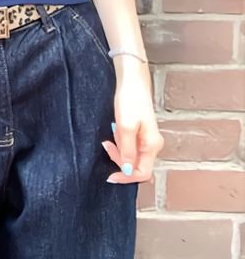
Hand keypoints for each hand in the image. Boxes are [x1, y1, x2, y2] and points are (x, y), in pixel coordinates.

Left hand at [102, 58, 163, 183]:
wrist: (132, 80)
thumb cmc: (130, 101)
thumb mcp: (125, 127)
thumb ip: (127, 150)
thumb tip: (127, 170)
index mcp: (152, 146)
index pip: (142, 173)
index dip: (126, 177)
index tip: (110, 176)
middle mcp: (152, 145)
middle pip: (136, 165)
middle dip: (119, 160)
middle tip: (107, 145)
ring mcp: (146, 138)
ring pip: (131, 155)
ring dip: (118, 149)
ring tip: (112, 132)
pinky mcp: (140, 131)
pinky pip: (129, 145)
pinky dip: (120, 141)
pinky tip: (115, 128)